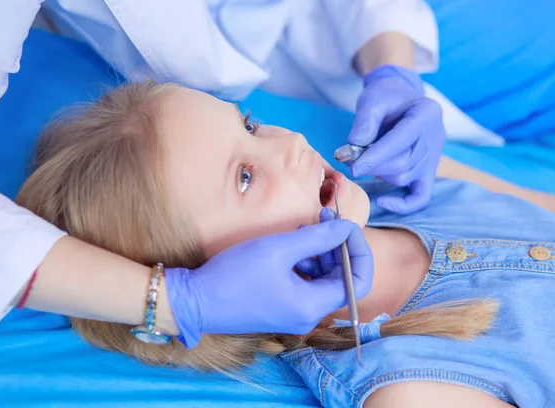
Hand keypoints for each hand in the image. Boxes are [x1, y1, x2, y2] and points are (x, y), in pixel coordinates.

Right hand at [165, 211, 373, 347]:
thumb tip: (346, 227)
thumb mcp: (279, 249)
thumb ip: (319, 238)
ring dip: (319, 251)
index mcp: (313, 305)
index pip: (359, 281)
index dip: (359, 251)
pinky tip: (290, 245)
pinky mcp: (281, 307)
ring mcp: (294, 312)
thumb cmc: (235, 275)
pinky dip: (303, 262)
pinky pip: (304, 283)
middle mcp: (308, 314)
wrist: (195, 301)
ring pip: (322, 279)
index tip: (345, 226)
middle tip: (323, 216)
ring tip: (302, 229)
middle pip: (341, 278)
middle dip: (337, 246)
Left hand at [348, 65, 445, 213]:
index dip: (375, 156)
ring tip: (362, 160)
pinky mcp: (428, 171)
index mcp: (426, 113)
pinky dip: (403, 204)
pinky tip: (383, 201)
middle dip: (373, 165)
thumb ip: (363, 123)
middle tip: (350, 158)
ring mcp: (434, 156)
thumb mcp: (371, 100)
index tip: (353, 166)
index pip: (401, 141)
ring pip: (405, 177)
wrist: (399, 97)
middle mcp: (436, 136)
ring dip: (379, 173)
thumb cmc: (385, 97)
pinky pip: (421, 195)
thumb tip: (354, 150)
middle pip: (403, 163)